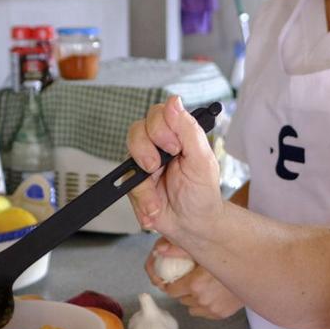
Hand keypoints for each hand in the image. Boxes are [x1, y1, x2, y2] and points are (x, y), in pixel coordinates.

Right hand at [126, 96, 223, 241]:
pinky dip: (142, 201)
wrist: (194, 226)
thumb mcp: (202, 160)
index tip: (174, 146)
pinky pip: (126, 186)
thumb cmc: (202, 193)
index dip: (161, 127)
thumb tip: (174, 101)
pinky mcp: (134, 184)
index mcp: (177, 135)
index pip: (158, 114)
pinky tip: (155, 209)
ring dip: (143, 183)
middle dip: (146, 150)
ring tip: (158, 199)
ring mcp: (144, 165)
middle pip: (137, 131)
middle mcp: (158, 146)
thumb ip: (188, 130)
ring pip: (128, 158)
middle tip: (159, 167)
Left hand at [145, 238, 245, 319]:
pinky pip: (203, 312)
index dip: (171, 283)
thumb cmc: (230, 255)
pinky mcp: (220, 314)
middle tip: (192, 278)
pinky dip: (204, 305)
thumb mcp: (203, 250)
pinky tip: (212, 293)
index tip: (175, 278)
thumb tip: (158, 250)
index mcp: (195, 284)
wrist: (255, 270)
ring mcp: (212, 309)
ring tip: (203, 286)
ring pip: (191, 306)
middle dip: (183, 289)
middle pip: (181, 298)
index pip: (170, 290)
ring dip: (193, 298)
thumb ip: (179, 250)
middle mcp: (202, 299)